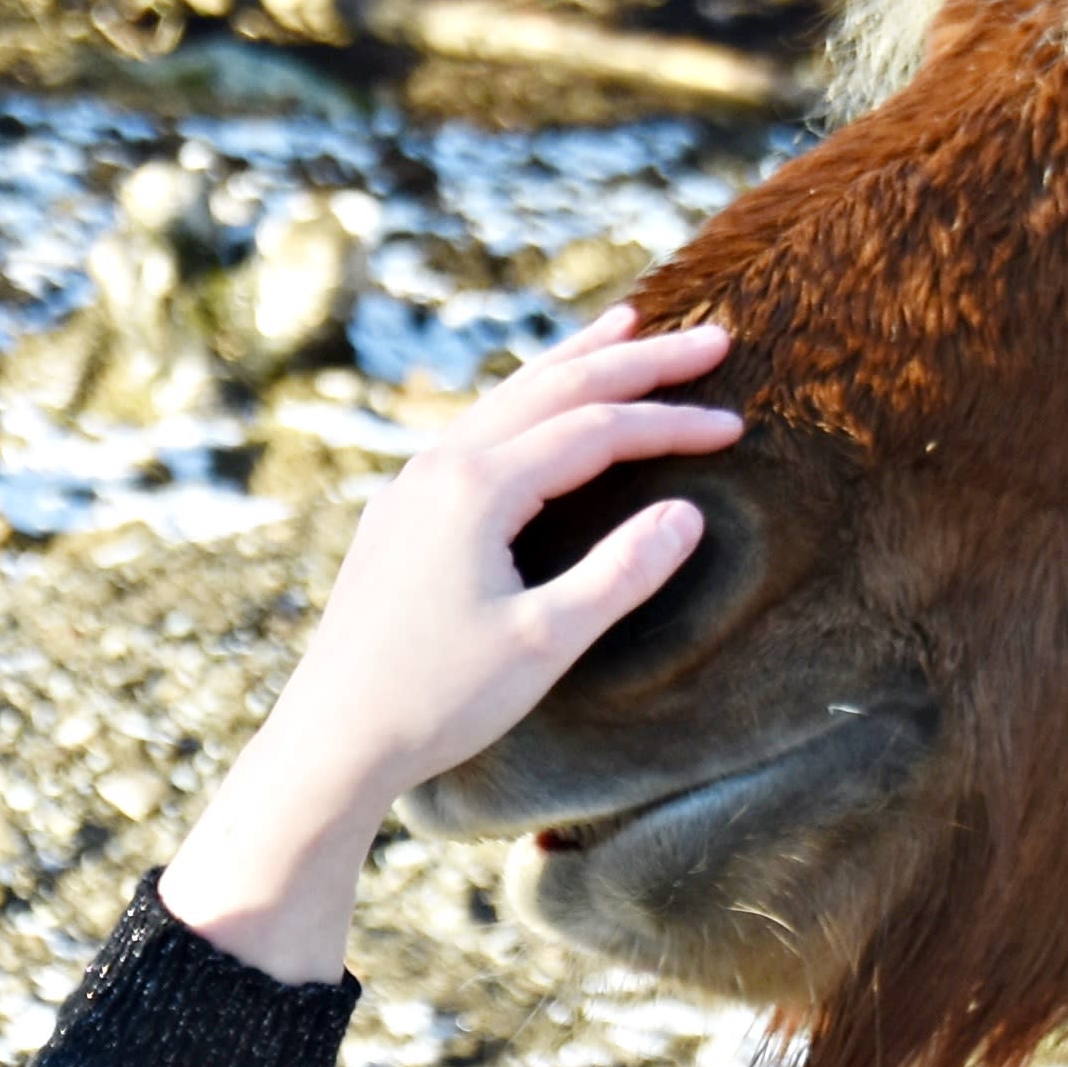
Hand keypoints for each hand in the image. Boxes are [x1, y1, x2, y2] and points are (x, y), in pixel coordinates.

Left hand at [155, 316, 736, 982]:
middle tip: (708, 340)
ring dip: (575, 362)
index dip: (670, 424)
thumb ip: (622, 572)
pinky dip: (528, 400)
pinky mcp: (399, 512)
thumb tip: (689, 515)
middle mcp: (439, 467)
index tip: (734, 426)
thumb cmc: (438, 699)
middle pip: (554, 388)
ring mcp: (412, 485)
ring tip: (627, 329)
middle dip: (635, 360)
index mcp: (477, 488)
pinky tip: (540, 407)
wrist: (333, 738)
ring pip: (508, 397)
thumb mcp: (546, 642)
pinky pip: (478, 428)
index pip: (596, 431)